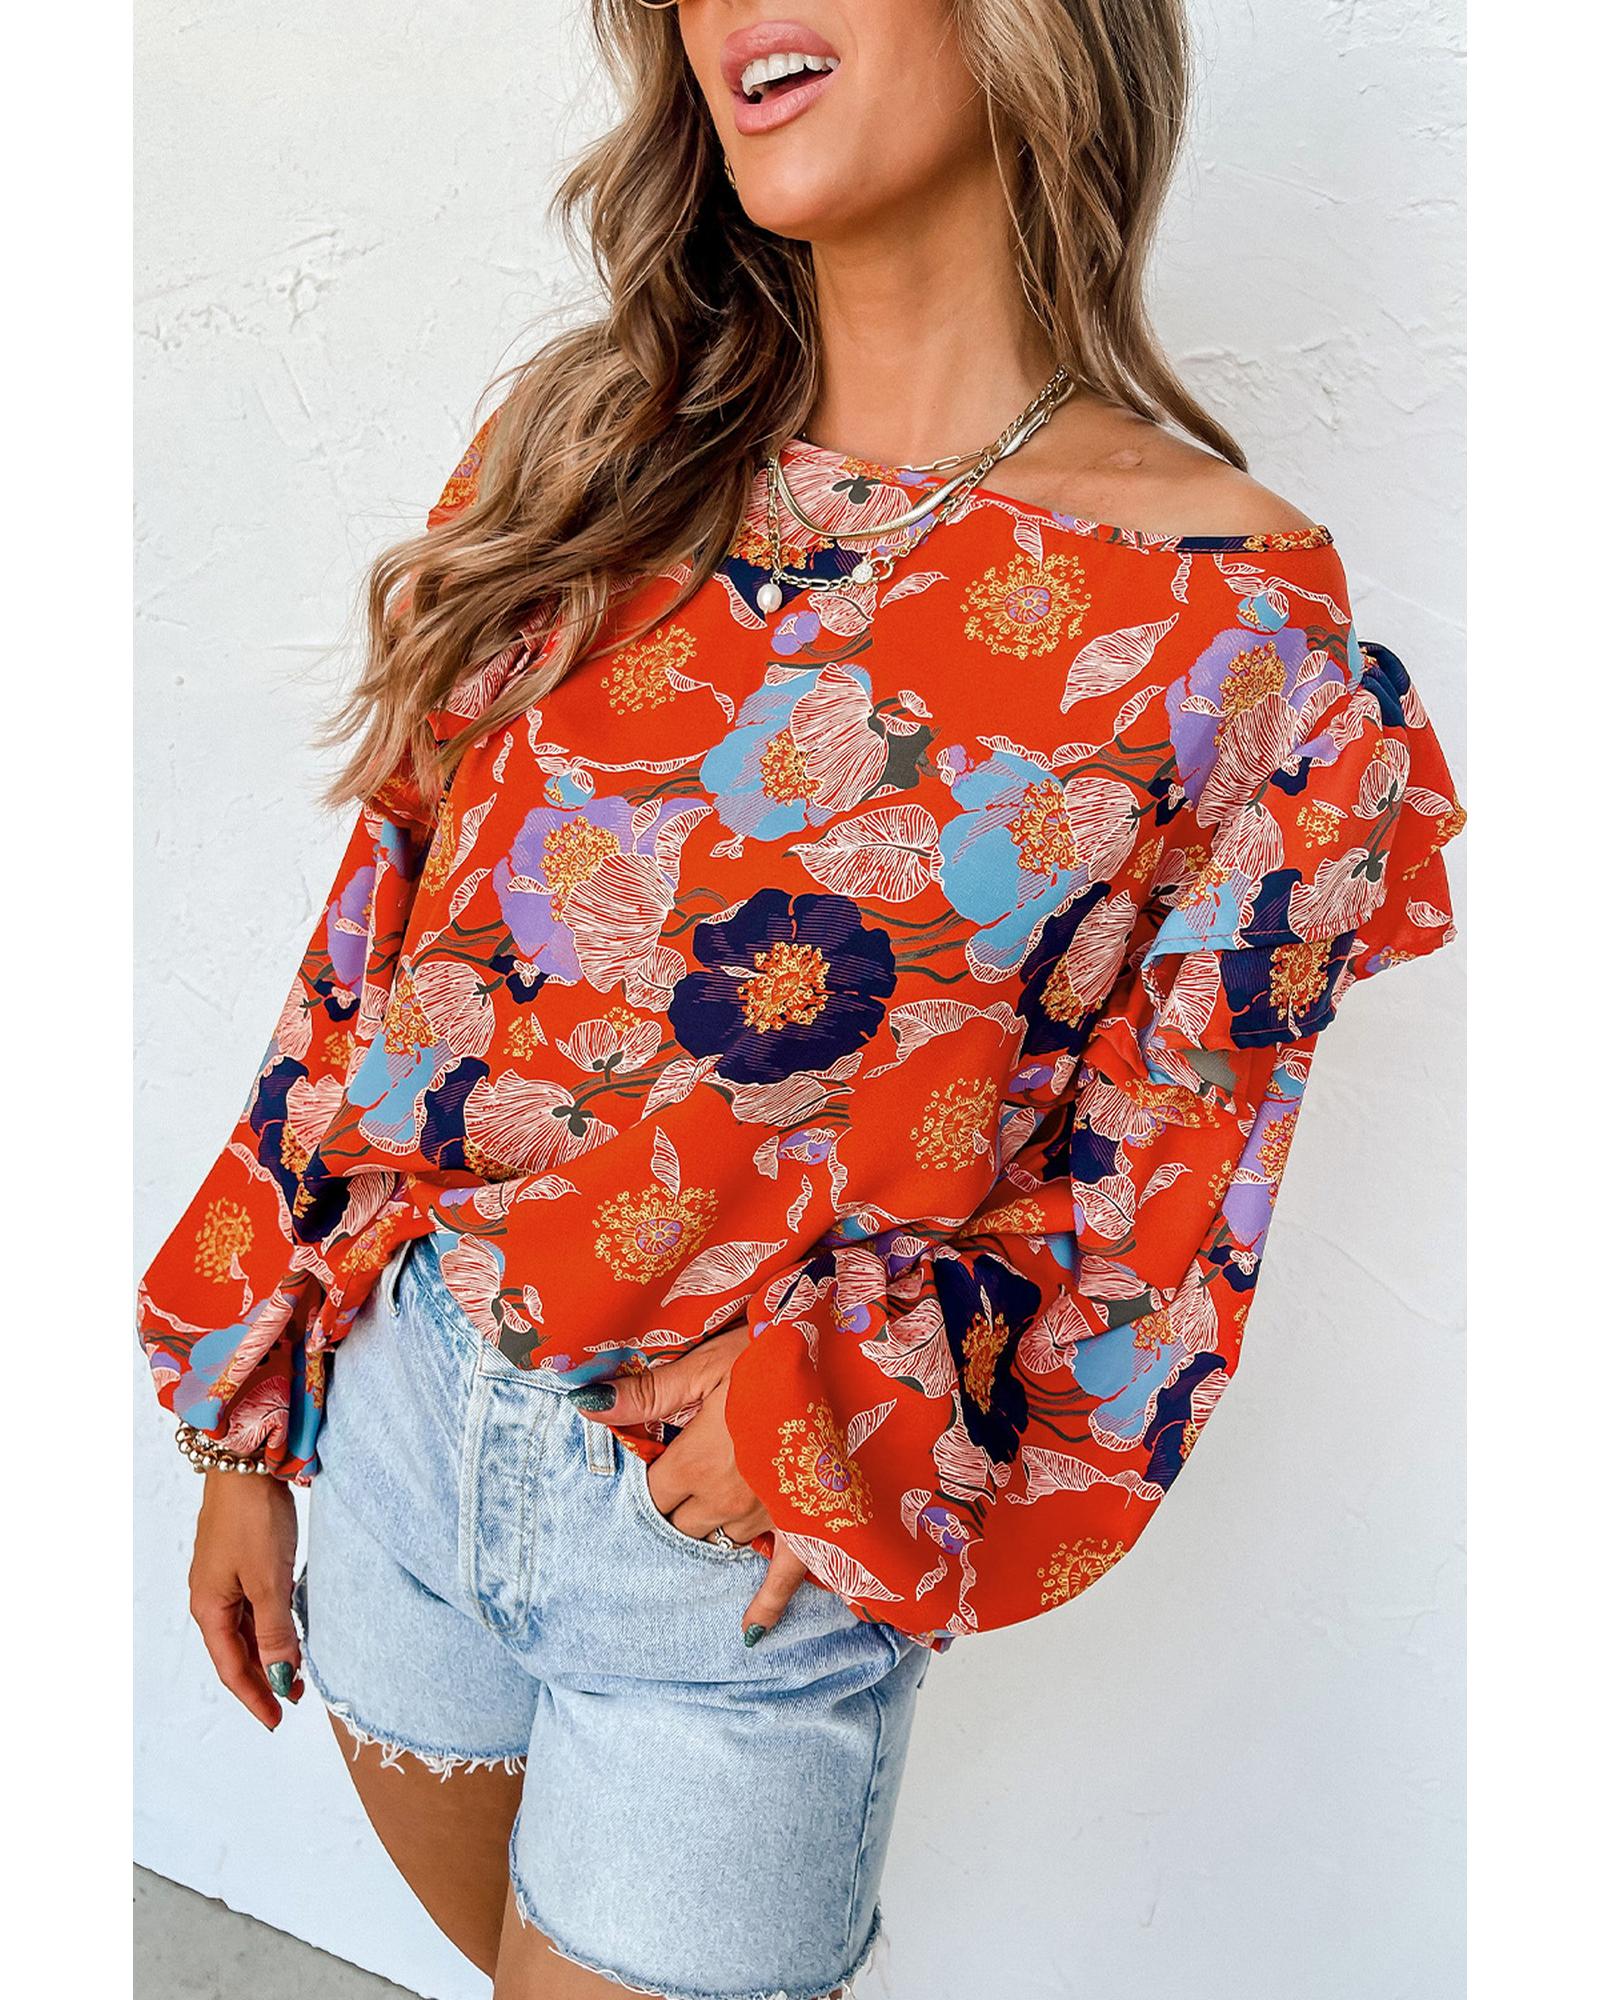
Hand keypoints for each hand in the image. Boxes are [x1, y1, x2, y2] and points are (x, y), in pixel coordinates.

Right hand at [188, 1470, 303, 1729]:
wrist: (246, 1463)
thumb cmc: (253, 1519)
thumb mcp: (269, 1581)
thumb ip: (274, 1632)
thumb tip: (278, 1679)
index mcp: (208, 1607)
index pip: (230, 1667)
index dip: (253, 1696)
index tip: (277, 1720)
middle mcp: (210, 1597)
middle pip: (235, 1650)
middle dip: (263, 1678)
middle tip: (294, 1698)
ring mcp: (224, 1577)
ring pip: (245, 1628)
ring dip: (268, 1652)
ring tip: (295, 1671)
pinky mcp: (240, 1559)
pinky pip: (252, 1605)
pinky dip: (270, 1624)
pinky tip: (288, 1629)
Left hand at [572, 1328, 809, 1642]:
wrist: (848, 1367)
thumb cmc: (772, 1356)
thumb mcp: (706, 1363)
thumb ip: (647, 1393)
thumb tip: (586, 1407)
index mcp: (696, 1462)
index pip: (651, 1495)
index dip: (649, 1482)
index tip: (654, 1464)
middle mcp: (726, 1499)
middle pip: (680, 1526)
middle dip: (676, 1510)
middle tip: (683, 1486)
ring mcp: (767, 1516)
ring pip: (722, 1542)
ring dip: (714, 1529)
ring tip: (716, 1512)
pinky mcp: (807, 1527)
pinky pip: (783, 1578)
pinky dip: (766, 1605)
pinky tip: (750, 1630)